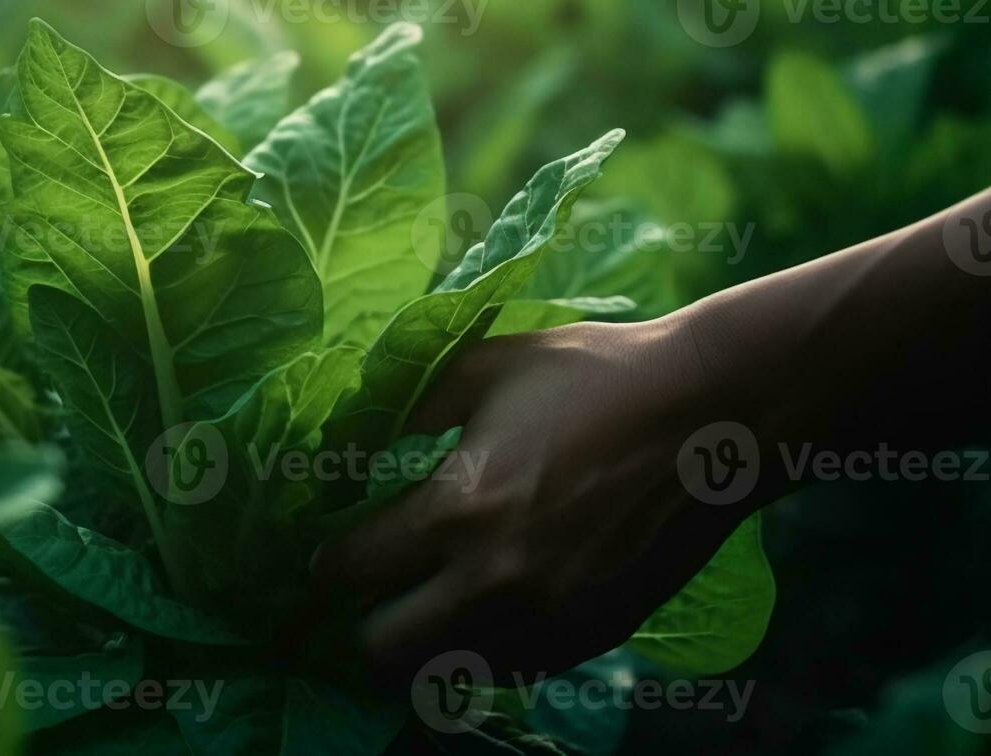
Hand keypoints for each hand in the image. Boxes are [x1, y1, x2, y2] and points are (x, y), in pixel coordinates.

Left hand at [311, 315, 748, 685]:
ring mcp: (547, 622)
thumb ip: (410, 407)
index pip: (353, 569)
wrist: (714, 415)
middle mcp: (494, 584)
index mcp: (459, 510)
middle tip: (373, 589)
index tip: (330, 551)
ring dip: (421, 643)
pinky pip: (508, 671)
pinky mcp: (590, 638)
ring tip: (424, 603)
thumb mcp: (485, 367)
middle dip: (362, 619)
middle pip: (382, 649)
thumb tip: (355, 443)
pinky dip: (481, 650)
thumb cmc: (595, 377)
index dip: (328, 561)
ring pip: (443, 674)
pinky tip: (488, 607)